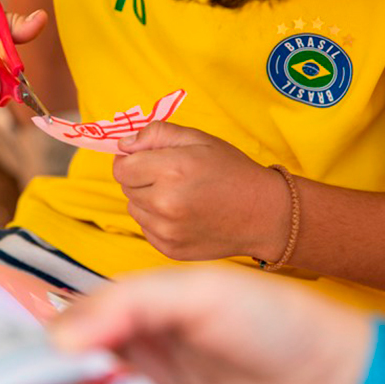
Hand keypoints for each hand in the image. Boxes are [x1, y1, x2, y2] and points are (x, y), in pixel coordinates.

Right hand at [51, 268, 371, 383]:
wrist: (338, 378)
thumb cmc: (275, 320)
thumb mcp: (198, 292)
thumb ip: (128, 303)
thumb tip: (57, 336)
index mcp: (143, 312)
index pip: (76, 324)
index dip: (45, 339)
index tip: (9, 356)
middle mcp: (144, 353)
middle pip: (76, 368)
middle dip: (46, 377)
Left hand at [112, 121, 288, 260]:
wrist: (263, 214)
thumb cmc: (232, 171)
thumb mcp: (198, 139)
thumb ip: (157, 134)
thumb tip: (124, 144)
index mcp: (171, 171)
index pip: (121, 168)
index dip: (130, 160)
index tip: (145, 158)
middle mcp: (164, 203)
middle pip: (125, 187)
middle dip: (141, 178)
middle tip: (170, 175)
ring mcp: (166, 231)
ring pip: (134, 209)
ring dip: (147, 200)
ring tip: (179, 195)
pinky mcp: (169, 249)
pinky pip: (146, 228)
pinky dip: (157, 220)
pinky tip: (183, 213)